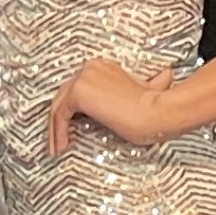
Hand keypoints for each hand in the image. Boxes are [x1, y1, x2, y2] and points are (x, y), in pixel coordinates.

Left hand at [49, 59, 176, 152]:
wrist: (160, 112)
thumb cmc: (156, 108)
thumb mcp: (145, 93)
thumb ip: (135, 89)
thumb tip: (158, 79)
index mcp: (104, 67)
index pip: (79, 88)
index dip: (74, 109)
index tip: (72, 127)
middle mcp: (91, 67)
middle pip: (65, 95)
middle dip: (60, 119)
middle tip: (59, 140)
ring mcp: (84, 78)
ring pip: (59, 105)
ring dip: (55, 128)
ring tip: (57, 147)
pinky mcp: (79, 92)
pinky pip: (60, 114)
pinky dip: (58, 131)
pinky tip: (61, 146)